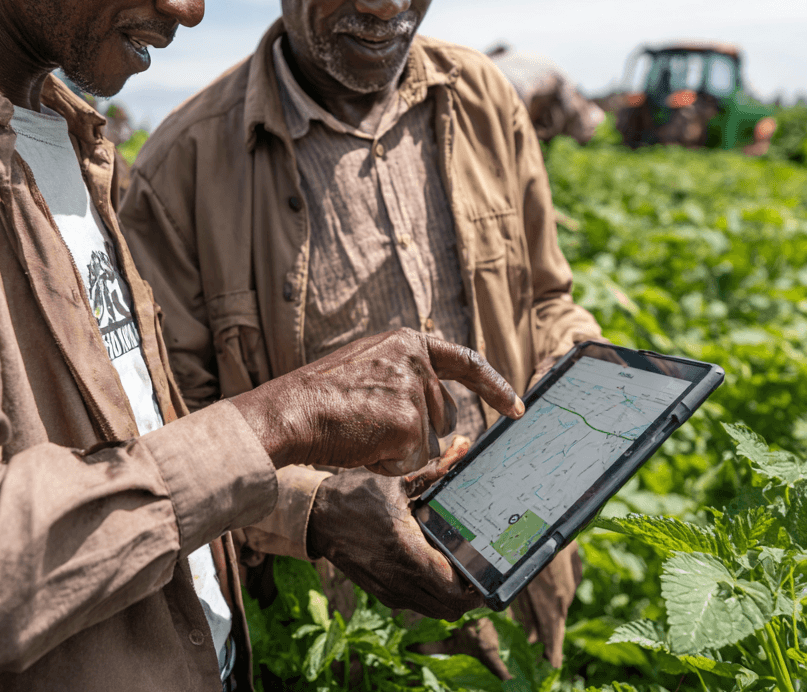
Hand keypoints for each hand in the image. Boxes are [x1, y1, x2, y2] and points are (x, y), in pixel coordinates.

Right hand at [231, 328, 522, 474]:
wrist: (290, 411)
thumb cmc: (320, 395)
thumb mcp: (367, 367)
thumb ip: (404, 376)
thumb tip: (443, 415)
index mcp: (406, 342)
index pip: (466, 361)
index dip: (494, 387)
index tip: (517, 408)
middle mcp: (416, 360)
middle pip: (443, 416)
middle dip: (415, 432)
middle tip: (369, 426)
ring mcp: (414, 391)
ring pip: (427, 443)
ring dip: (398, 449)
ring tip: (359, 431)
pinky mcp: (409, 423)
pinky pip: (411, 463)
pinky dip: (386, 464)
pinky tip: (361, 446)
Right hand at [305, 439, 481, 620]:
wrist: (319, 516)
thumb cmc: (357, 495)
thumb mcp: (397, 480)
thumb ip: (435, 469)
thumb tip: (464, 446)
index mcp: (405, 551)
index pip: (452, 589)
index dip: (476, 586)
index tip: (486, 570)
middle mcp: (398, 578)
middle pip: (449, 608)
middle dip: (469, 595)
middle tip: (478, 571)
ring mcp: (389, 590)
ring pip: (435, 611)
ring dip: (451, 597)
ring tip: (459, 571)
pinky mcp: (382, 593)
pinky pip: (417, 604)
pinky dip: (432, 595)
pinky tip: (434, 569)